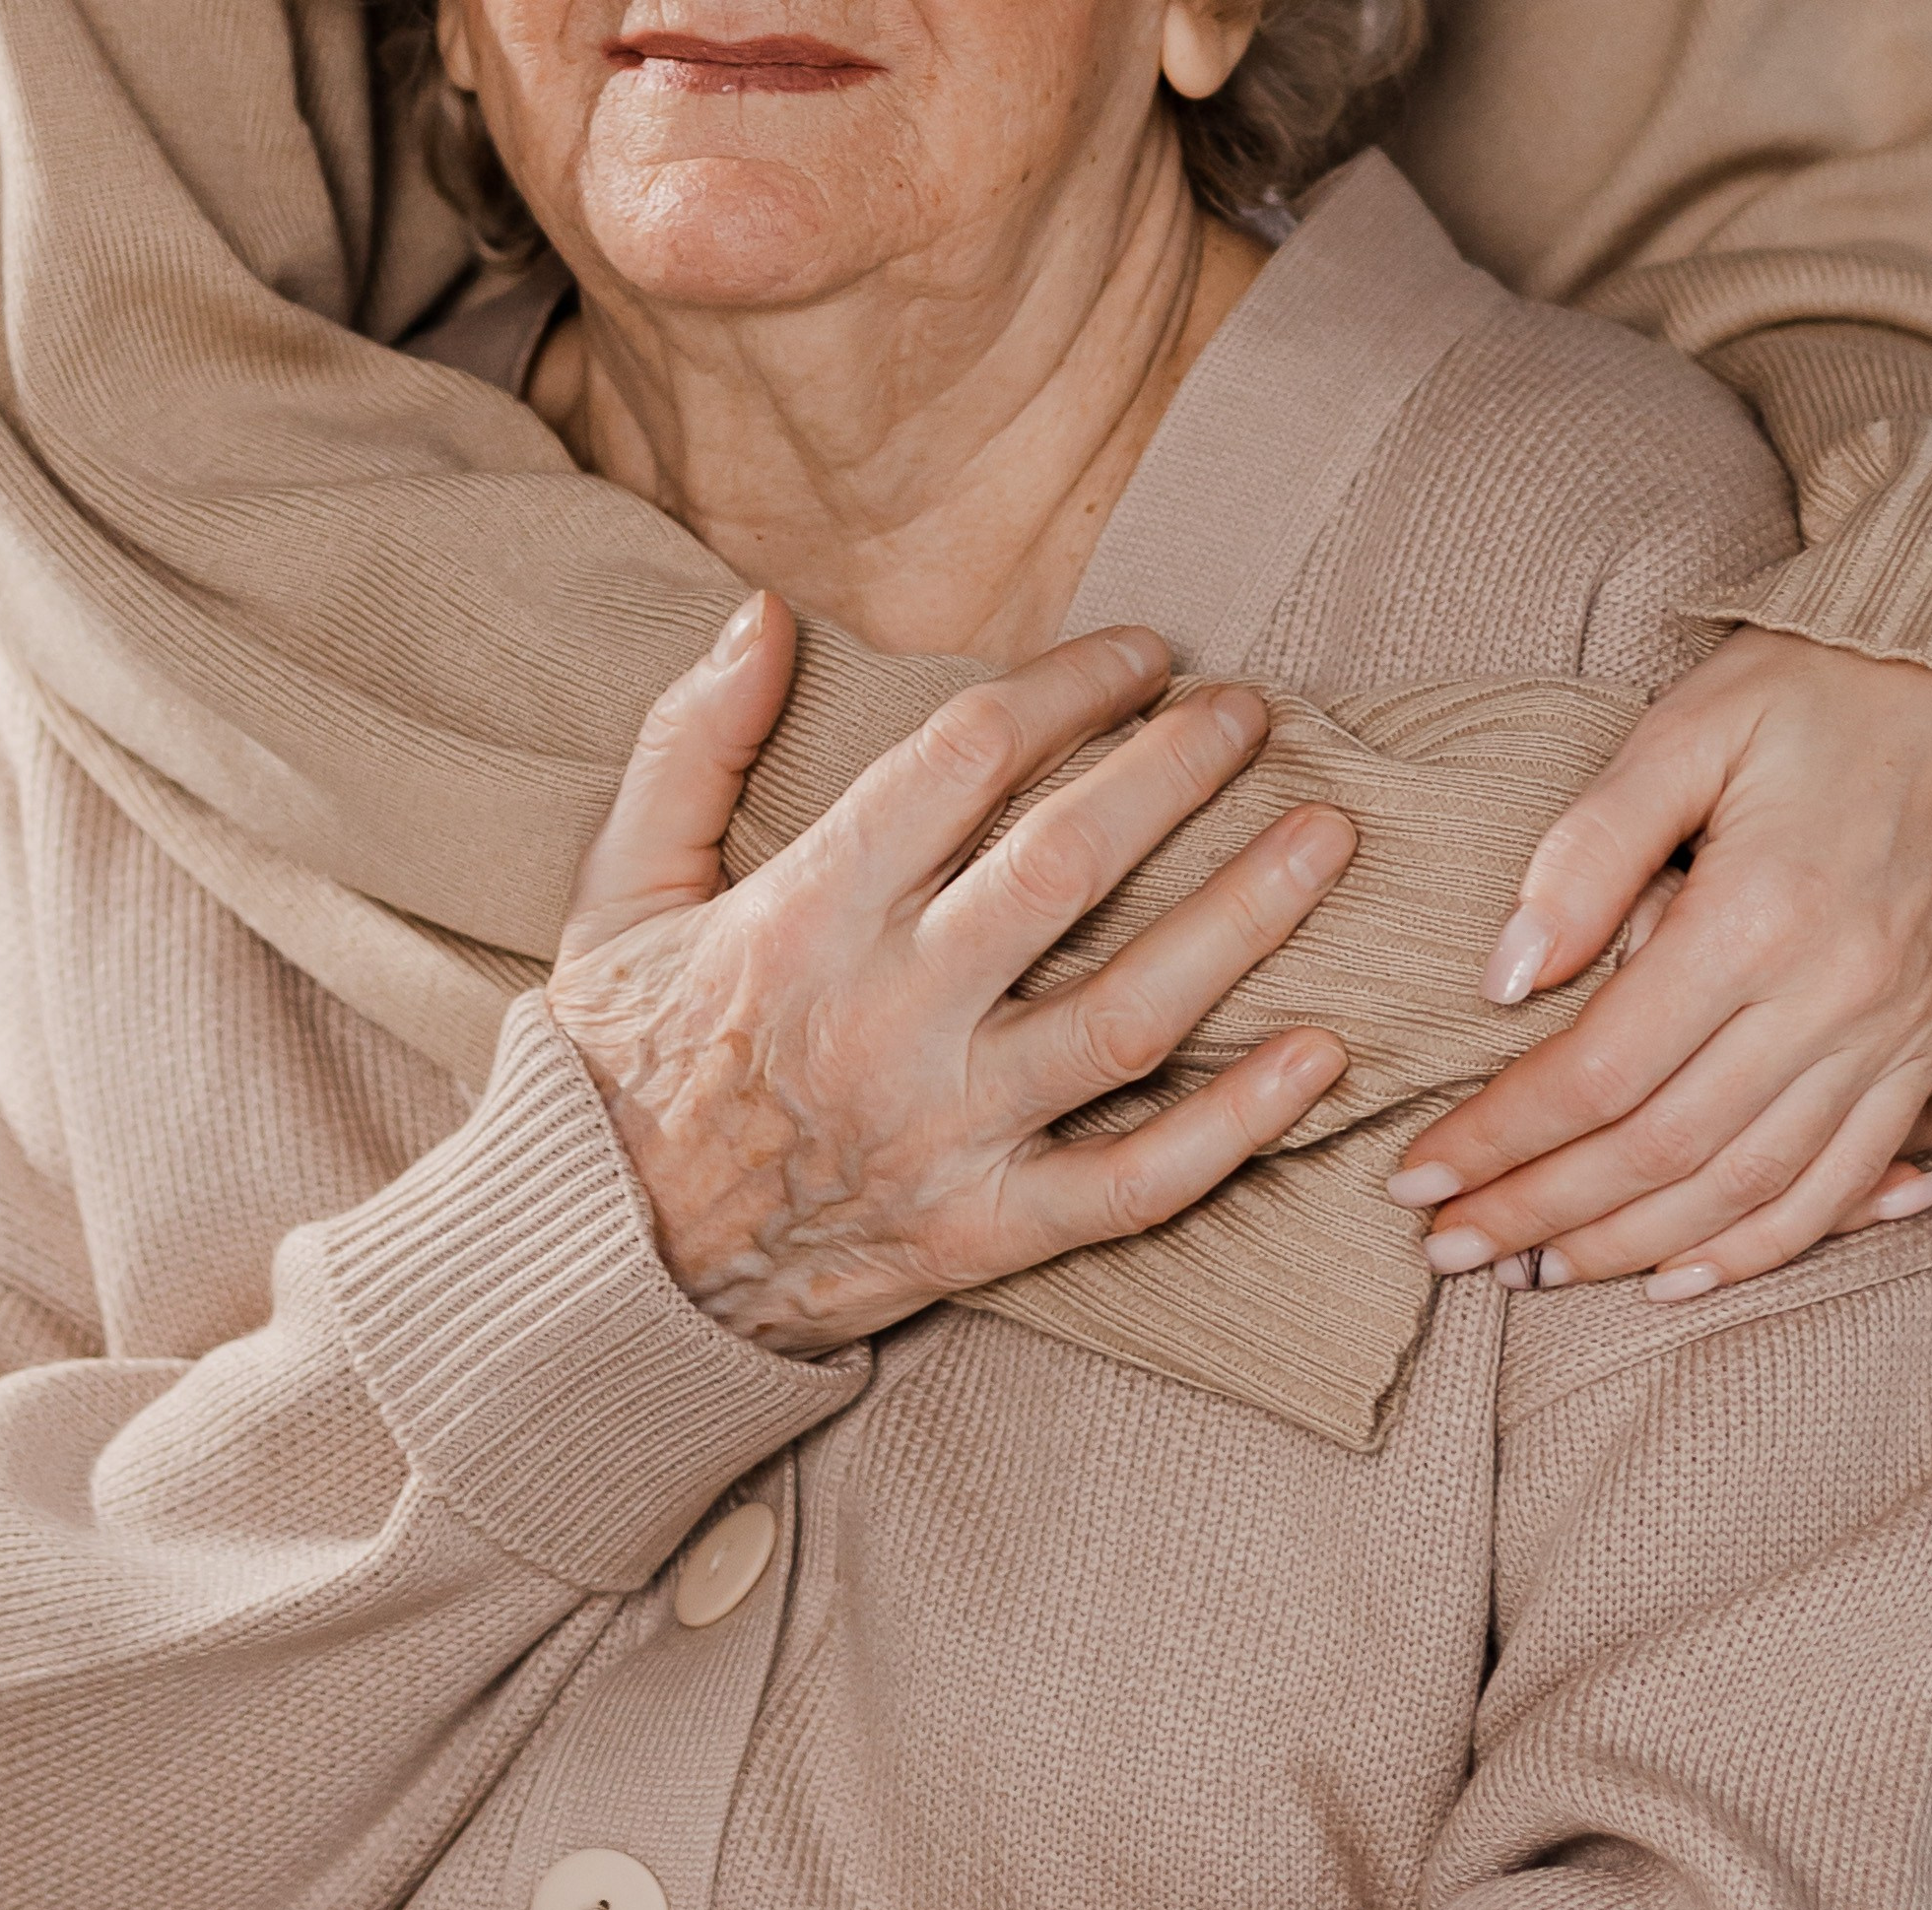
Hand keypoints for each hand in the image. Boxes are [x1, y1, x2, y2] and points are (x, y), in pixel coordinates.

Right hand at [549, 595, 1352, 1351]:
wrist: (605, 1274)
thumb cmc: (618, 1071)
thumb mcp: (616, 894)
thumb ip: (687, 746)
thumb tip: (762, 613)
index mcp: (801, 916)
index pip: (966, 759)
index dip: (1071, 684)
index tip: (1146, 652)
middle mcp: (888, 1018)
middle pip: (1069, 865)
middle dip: (1178, 770)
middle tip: (1254, 713)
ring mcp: (947, 1133)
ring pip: (1129, 1016)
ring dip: (1244, 919)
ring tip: (1326, 840)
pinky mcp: (986, 1234)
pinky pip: (1136, 1185)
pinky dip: (1237, 1127)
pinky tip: (1321, 1056)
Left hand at [1388, 631, 1931, 1298]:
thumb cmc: (1820, 689)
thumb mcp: (1687, 726)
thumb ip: (1586, 850)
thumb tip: (1503, 978)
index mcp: (1758, 915)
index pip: (1599, 1071)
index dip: (1499, 1138)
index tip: (1419, 1176)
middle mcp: (1833, 996)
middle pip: (1659, 1151)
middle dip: (1539, 1213)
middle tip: (1448, 1248)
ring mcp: (1891, 1036)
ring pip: (1743, 1190)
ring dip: (1628, 1249)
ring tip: (1533, 1275)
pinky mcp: (1928, 1051)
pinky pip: (1842, 1185)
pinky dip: (1756, 1249)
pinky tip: (1676, 1277)